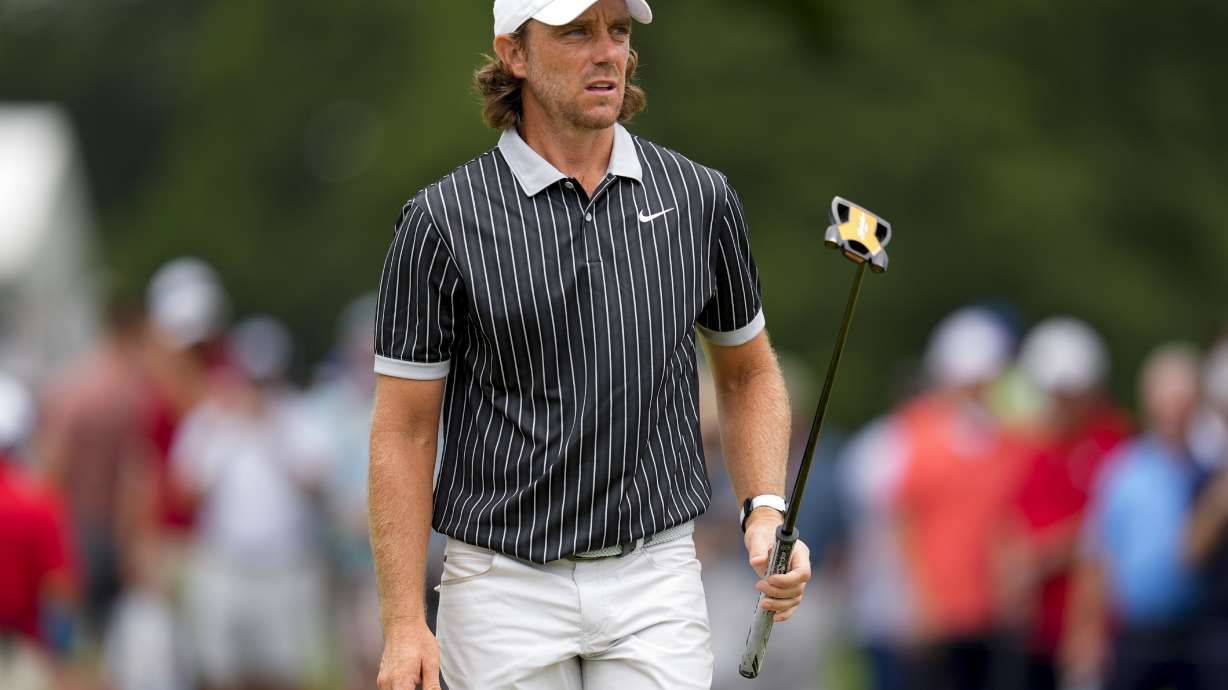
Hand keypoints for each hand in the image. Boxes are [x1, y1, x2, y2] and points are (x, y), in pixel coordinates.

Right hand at [377, 619, 440, 689]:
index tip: (424, 685)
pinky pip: (391, 689)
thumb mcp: (431, 663)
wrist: (403, 623)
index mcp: (400, 680)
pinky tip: (412, 677)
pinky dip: (402, 687)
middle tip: (422, 678)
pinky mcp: (382, 678)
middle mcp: (387, 683)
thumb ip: (432, 686)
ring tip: (418, 676)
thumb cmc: (417, 638)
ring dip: (407, 689)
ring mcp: (382, 681)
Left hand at [744, 508, 811, 622]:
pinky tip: (773, 617)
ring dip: (779, 604)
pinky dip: (784, 612)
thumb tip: (756, 561)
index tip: (771, 579)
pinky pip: (791, 605)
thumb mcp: (758, 539)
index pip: (802, 572)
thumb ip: (758, 550)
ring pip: (795, 599)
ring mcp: (796, 580)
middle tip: (759, 586)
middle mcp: (801, 568)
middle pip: (798, 588)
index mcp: (800, 554)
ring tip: (762, 602)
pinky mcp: (788, 589)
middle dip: (778, 592)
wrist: (763, 537)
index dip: (788, 580)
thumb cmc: (763, 535)